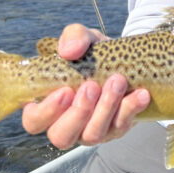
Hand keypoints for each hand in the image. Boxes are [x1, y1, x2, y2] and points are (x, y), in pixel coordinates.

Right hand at [22, 23, 150, 149]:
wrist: (125, 59)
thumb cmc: (94, 53)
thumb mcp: (84, 38)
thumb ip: (73, 37)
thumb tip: (70, 50)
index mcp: (48, 105)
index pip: (33, 121)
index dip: (46, 112)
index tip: (64, 91)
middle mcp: (66, 124)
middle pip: (61, 136)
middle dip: (79, 112)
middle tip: (92, 86)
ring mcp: (90, 131)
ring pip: (93, 135)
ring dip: (106, 108)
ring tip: (118, 81)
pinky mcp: (115, 130)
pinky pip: (120, 127)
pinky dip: (130, 109)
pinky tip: (140, 93)